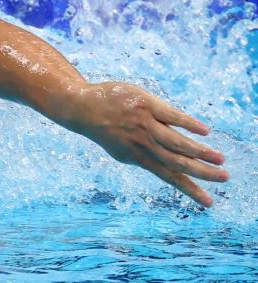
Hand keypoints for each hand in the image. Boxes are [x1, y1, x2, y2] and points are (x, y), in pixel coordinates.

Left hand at [71, 81, 228, 206]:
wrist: (82, 107)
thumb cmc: (106, 128)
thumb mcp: (122, 148)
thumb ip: (145, 155)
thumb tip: (171, 163)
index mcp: (138, 157)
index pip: (169, 176)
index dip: (189, 189)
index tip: (209, 202)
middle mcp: (143, 143)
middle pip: (178, 162)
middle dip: (203, 172)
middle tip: (225, 178)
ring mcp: (145, 123)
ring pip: (177, 141)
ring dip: (200, 151)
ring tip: (220, 159)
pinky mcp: (146, 104)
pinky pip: (172, 116)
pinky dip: (189, 124)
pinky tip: (204, 132)